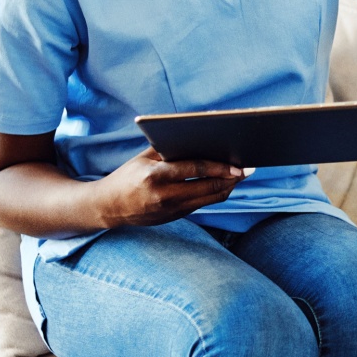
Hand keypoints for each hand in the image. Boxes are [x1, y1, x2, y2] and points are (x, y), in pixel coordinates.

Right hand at [97, 146, 245, 227]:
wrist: (108, 207)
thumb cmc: (127, 176)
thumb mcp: (144, 158)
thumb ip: (170, 149)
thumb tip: (201, 138)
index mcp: (155, 176)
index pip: (195, 170)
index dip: (220, 168)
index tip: (238, 166)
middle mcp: (164, 196)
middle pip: (208, 188)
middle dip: (231, 179)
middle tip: (248, 170)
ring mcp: (170, 210)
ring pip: (209, 199)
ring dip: (227, 188)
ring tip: (240, 176)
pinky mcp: (174, 218)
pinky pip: (201, 204)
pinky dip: (215, 194)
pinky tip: (224, 184)